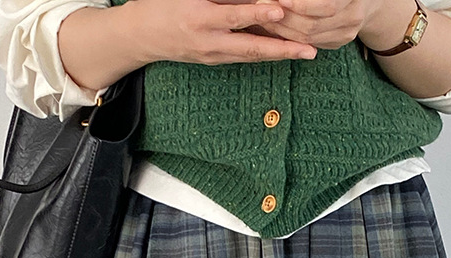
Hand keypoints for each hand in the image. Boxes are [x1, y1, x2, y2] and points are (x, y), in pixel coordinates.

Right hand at [124, 0, 317, 62]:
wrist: (141, 35)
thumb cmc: (162, 3)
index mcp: (199, 17)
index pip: (234, 15)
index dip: (258, 14)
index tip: (280, 11)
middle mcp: (207, 40)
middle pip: (251, 47)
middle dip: (282, 49)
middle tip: (309, 49)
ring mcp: (212, 54)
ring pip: (251, 55)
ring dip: (280, 54)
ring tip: (306, 51)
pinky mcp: (214, 60)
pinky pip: (244, 56)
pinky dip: (265, 53)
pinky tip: (284, 51)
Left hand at [245, 0, 379, 49]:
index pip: (326, 5)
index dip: (301, 4)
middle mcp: (353, 17)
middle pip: (313, 24)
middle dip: (285, 17)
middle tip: (263, 6)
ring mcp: (346, 34)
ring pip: (308, 37)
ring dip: (282, 27)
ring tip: (264, 14)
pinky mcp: (337, 43)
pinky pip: (309, 42)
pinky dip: (289, 34)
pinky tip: (275, 25)